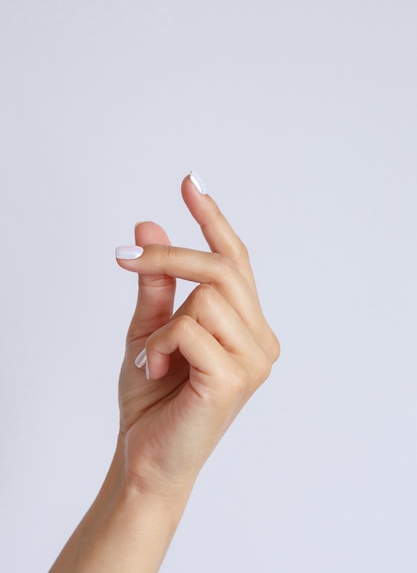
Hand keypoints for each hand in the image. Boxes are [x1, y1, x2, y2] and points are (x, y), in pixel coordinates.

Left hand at [115, 174, 279, 494]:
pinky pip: (190, 328)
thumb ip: (155, 281)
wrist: (147, 457)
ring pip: (205, 295)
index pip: (235, 259)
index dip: (212, 217)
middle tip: (121, 257)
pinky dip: (159, 345)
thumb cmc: (155, 397)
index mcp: (246, 325)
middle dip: (169, 255)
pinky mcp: (236, 378)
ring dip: (161, 324)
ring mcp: (254, 359)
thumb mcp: (149, 327)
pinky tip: (156, 372)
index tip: (191, 181)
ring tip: (152, 359)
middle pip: (223, 266)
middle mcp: (261, 338)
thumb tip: (148, 225)